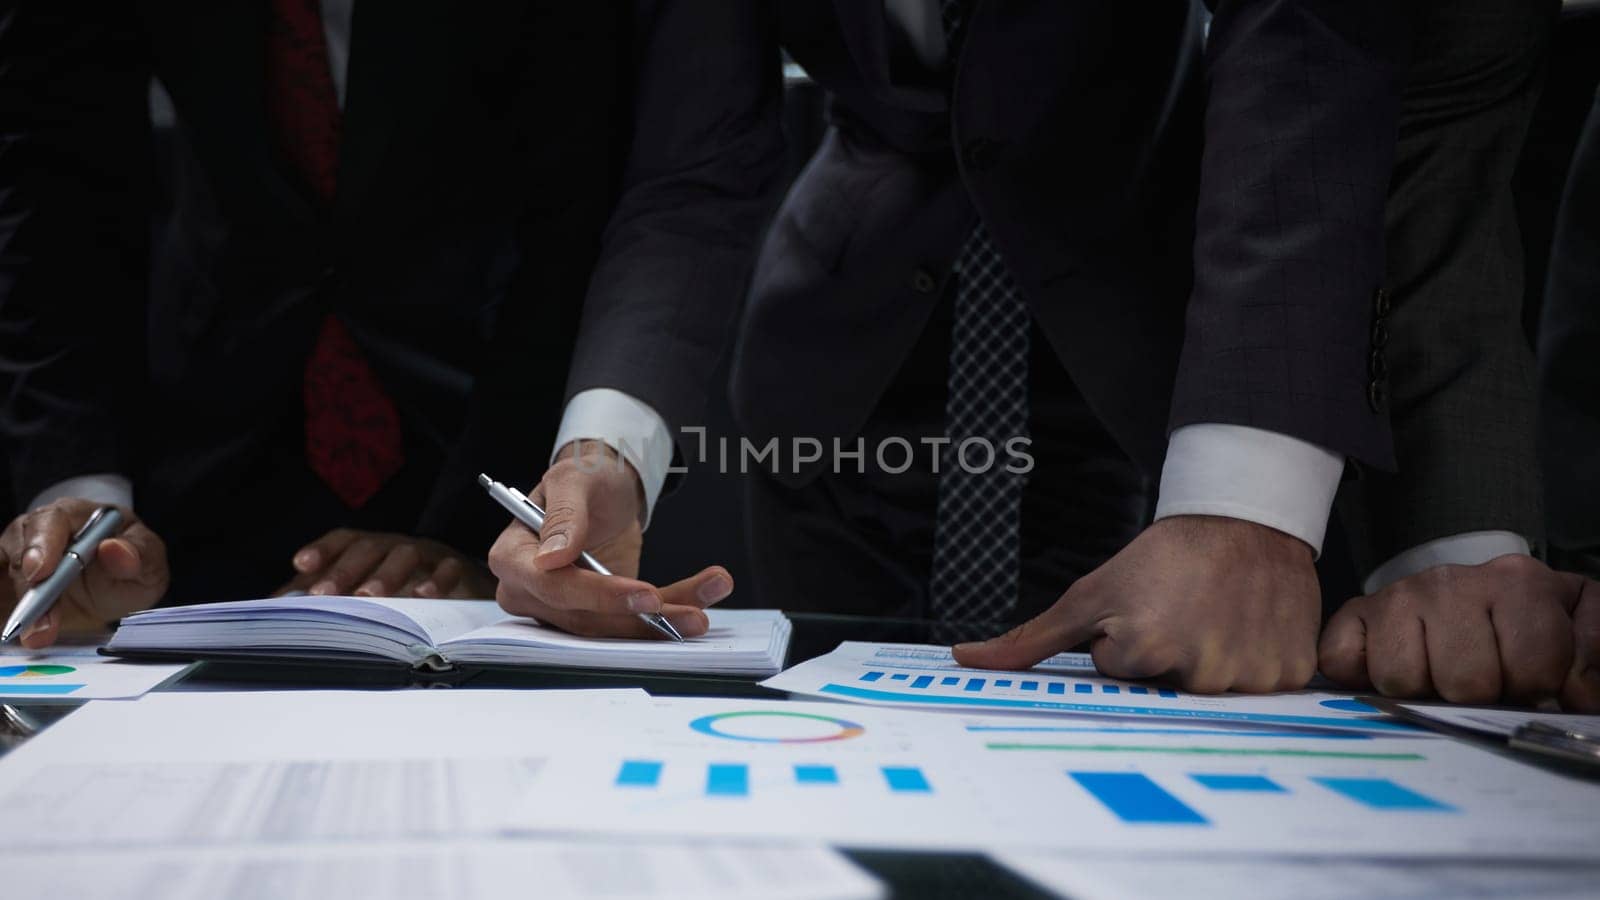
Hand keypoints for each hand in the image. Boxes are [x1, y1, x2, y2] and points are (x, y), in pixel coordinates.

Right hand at [0, 497, 168, 648]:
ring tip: (36, 635)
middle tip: (33, 617)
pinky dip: (6, 609)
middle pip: (21, 545)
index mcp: (82, 515)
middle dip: (26, 583)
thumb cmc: (133, 571)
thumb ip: (138, 555)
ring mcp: (22, 550)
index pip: (54, 519)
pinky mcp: (9, 575)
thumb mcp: (150, 565)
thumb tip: (114, 548)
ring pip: (8, 569)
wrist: (115, 593)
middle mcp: (46, 527)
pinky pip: (1, 586)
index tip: (39, 573)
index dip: (43, 544)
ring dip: (19, 605)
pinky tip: (18, 630)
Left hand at [281, 529, 494, 598]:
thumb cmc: (412, 593)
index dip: (323, 550)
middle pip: (370, 547)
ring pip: (406, 555)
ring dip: (385, 574)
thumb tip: (274, 608)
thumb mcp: (367, 595)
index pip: (346, 540)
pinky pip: (450, 570)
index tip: (300, 566)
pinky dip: (437, 581)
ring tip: (369, 597)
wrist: (471, 594)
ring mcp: (431, 557)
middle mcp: (399, 547)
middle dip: (346, 569)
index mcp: (376, 550)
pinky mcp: (460, 571)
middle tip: (324, 594)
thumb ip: (324, 598)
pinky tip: (424, 595)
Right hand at [487, 442, 732, 638]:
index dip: (597, 595)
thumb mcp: (574, 479)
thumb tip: (550, 558)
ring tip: (706, 606)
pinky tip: (705, 598)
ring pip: (614, 628)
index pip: (551, 586)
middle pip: (585, 619)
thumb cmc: (582, 478)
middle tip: (693, 613)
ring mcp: (563, 608)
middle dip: (642, 618)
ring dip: (666, 622)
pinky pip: (633, 621)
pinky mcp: (596, 614)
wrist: (606, 490)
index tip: (645, 593)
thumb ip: (563, 515)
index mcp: (513, 557)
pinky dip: (672, 611)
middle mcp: (532, 591)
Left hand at [953, 515, 1320, 693]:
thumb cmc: (1162, 557)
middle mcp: (1201, 673)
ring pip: (1213, 692)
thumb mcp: (1091, 595)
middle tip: (1183, 612)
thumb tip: (964, 659)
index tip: (1147, 609)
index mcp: (1146, 651)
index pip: (1120, 673)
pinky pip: (1262, 689)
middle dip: (1166, 657)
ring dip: (1210, 662)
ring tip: (1216, 617)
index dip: (1126, 642)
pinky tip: (1248, 627)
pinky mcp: (1290, 675)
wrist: (1244, 519)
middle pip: (1166, 688)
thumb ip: (1031, 637)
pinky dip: (1254, 663)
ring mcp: (1251, 677)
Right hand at [1319, 554, 1599, 710]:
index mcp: (1516, 581)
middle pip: (1465, 681)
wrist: (1465, 594)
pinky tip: (1386, 668)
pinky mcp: (1352, 617)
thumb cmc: (1522, 620)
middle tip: (1479, 680)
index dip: (1534, 687)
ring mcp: (1395, 597)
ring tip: (1437, 674)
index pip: (1533, 664)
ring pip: (1403, 680)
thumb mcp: (1578, 622)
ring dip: (1423, 690)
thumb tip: (1578, 694)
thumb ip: (1595, 652)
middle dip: (1477, 695)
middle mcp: (1449, 581)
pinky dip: (1360, 677)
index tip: (1529, 681)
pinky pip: (1343, 663)